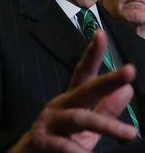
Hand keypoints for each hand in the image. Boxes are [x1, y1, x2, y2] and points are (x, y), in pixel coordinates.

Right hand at [9, 30, 136, 152]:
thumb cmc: (61, 141)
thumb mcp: (87, 127)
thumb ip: (105, 109)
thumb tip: (128, 90)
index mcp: (71, 100)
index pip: (83, 74)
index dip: (92, 54)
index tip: (101, 33)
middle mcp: (59, 106)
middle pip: (84, 89)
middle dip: (107, 80)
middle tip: (130, 71)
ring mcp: (49, 122)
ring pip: (79, 118)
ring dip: (106, 125)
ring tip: (131, 133)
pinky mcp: (42, 140)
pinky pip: (65, 147)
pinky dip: (79, 152)